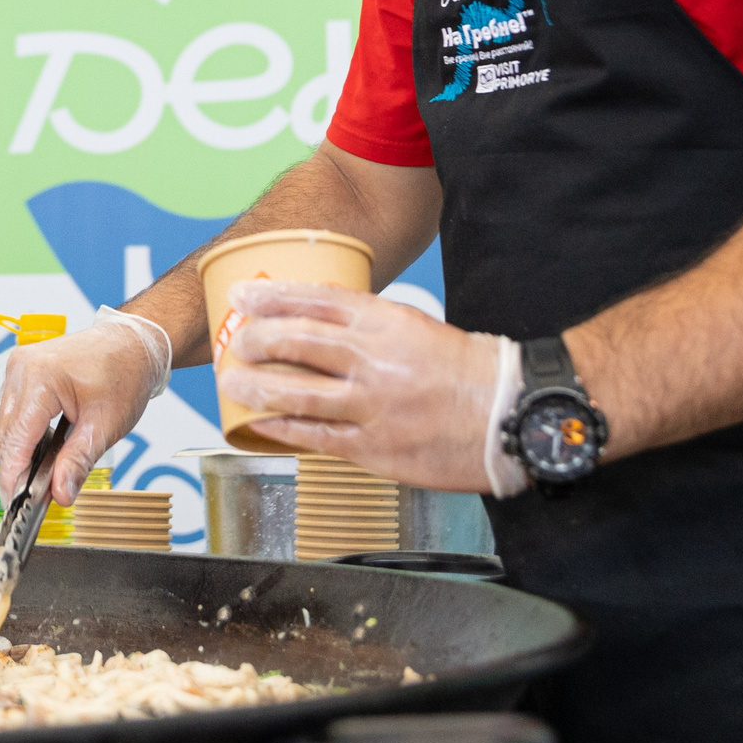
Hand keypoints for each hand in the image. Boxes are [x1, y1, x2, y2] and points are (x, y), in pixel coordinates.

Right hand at [0, 314, 168, 507]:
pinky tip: (40, 450)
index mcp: (40, 378)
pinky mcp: (22, 371)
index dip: (13, 476)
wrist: (133, 344)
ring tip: (39, 476)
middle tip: (33, 498)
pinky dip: (23, 434)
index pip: (15, 439)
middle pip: (6, 433)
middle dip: (16, 468)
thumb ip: (78, 462)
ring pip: (5, 424)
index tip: (16, 503)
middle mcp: (21, 368)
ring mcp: (19, 367)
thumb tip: (60, 493)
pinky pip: (12, 410)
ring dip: (19, 451)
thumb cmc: (124, 373)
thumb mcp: (105, 425)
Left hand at [220, 280, 498, 491]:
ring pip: (298, 393)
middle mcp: (374, 360)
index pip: (317, 301)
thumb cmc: (464, 369)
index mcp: (386, 322)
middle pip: (299, 343)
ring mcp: (372, 406)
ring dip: (258, 386)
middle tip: (237, 342)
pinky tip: (261, 423)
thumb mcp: (415, 327)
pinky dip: (283, 429)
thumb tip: (317, 324)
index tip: (242, 296)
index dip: (272, 297)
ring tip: (234, 381)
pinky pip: (317, 436)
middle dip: (258, 340)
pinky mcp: (375, 447)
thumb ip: (368, 326)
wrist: (507, 413)